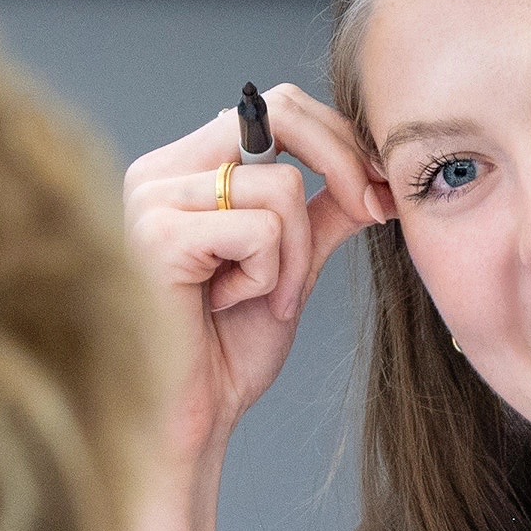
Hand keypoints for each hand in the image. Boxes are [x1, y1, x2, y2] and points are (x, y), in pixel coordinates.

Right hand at [121, 84, 393, 464]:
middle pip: (275, 113)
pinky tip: (229, 308)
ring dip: (298, 257)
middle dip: (341, 165)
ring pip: (279, 186)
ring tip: (266, 299)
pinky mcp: (158, 235)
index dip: (337, 138)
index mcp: (182, 170)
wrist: (189, 422)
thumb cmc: (226, 352)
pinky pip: (261, 230)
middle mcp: (158, 172)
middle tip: (373, 211)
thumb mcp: (292, 266)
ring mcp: (151, 200)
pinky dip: (270, 277)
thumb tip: (374, 175)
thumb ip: (324, 212)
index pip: (270, 108)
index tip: (379, 189)